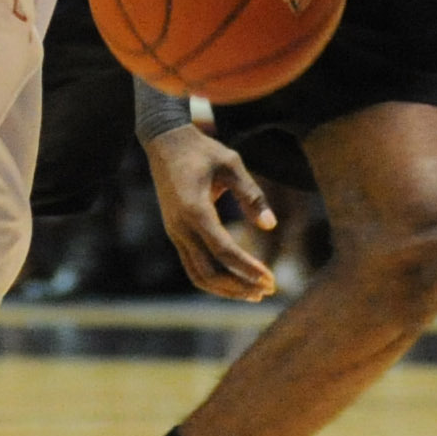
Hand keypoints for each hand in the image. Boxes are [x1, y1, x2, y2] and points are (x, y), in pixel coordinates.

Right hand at [143, 123, 277, 300]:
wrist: (165, 142)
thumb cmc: (202, 150)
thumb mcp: (231, 164)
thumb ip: (251, 194)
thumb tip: (270, 226)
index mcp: (195, 209)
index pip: (224, 250)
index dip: (248, 268)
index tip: (270, 279)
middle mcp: (181, 227)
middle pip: (209, 271)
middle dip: (239, 285)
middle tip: (268, 289)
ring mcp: (175, 232)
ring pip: (198, 274)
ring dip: (226, 289)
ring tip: (254, 293)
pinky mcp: (175, 233)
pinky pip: (192, 266)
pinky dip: (214, 279)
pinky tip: (235, 280)